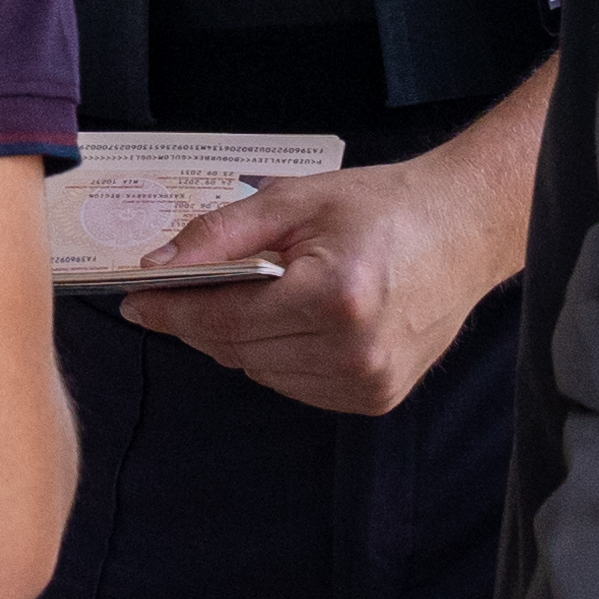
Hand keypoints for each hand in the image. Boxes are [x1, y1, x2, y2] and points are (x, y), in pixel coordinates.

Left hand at [146, 105, 535, 416]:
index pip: (223, 318)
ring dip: (240, 340)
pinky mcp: (376, 397)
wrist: (464, 229)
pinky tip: (291, 321)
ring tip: (256, 296)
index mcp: (334, 297)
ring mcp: (368, 382)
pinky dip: (277, 357)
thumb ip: (219, 234)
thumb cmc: (381, 207)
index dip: (170, 309)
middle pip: (235, 349)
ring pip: (259, 372)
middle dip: (198, 320)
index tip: (134, 300)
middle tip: (176, 289)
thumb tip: (156, 266)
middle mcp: (353, 351)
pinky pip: (294, 385)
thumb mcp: (294, 200)